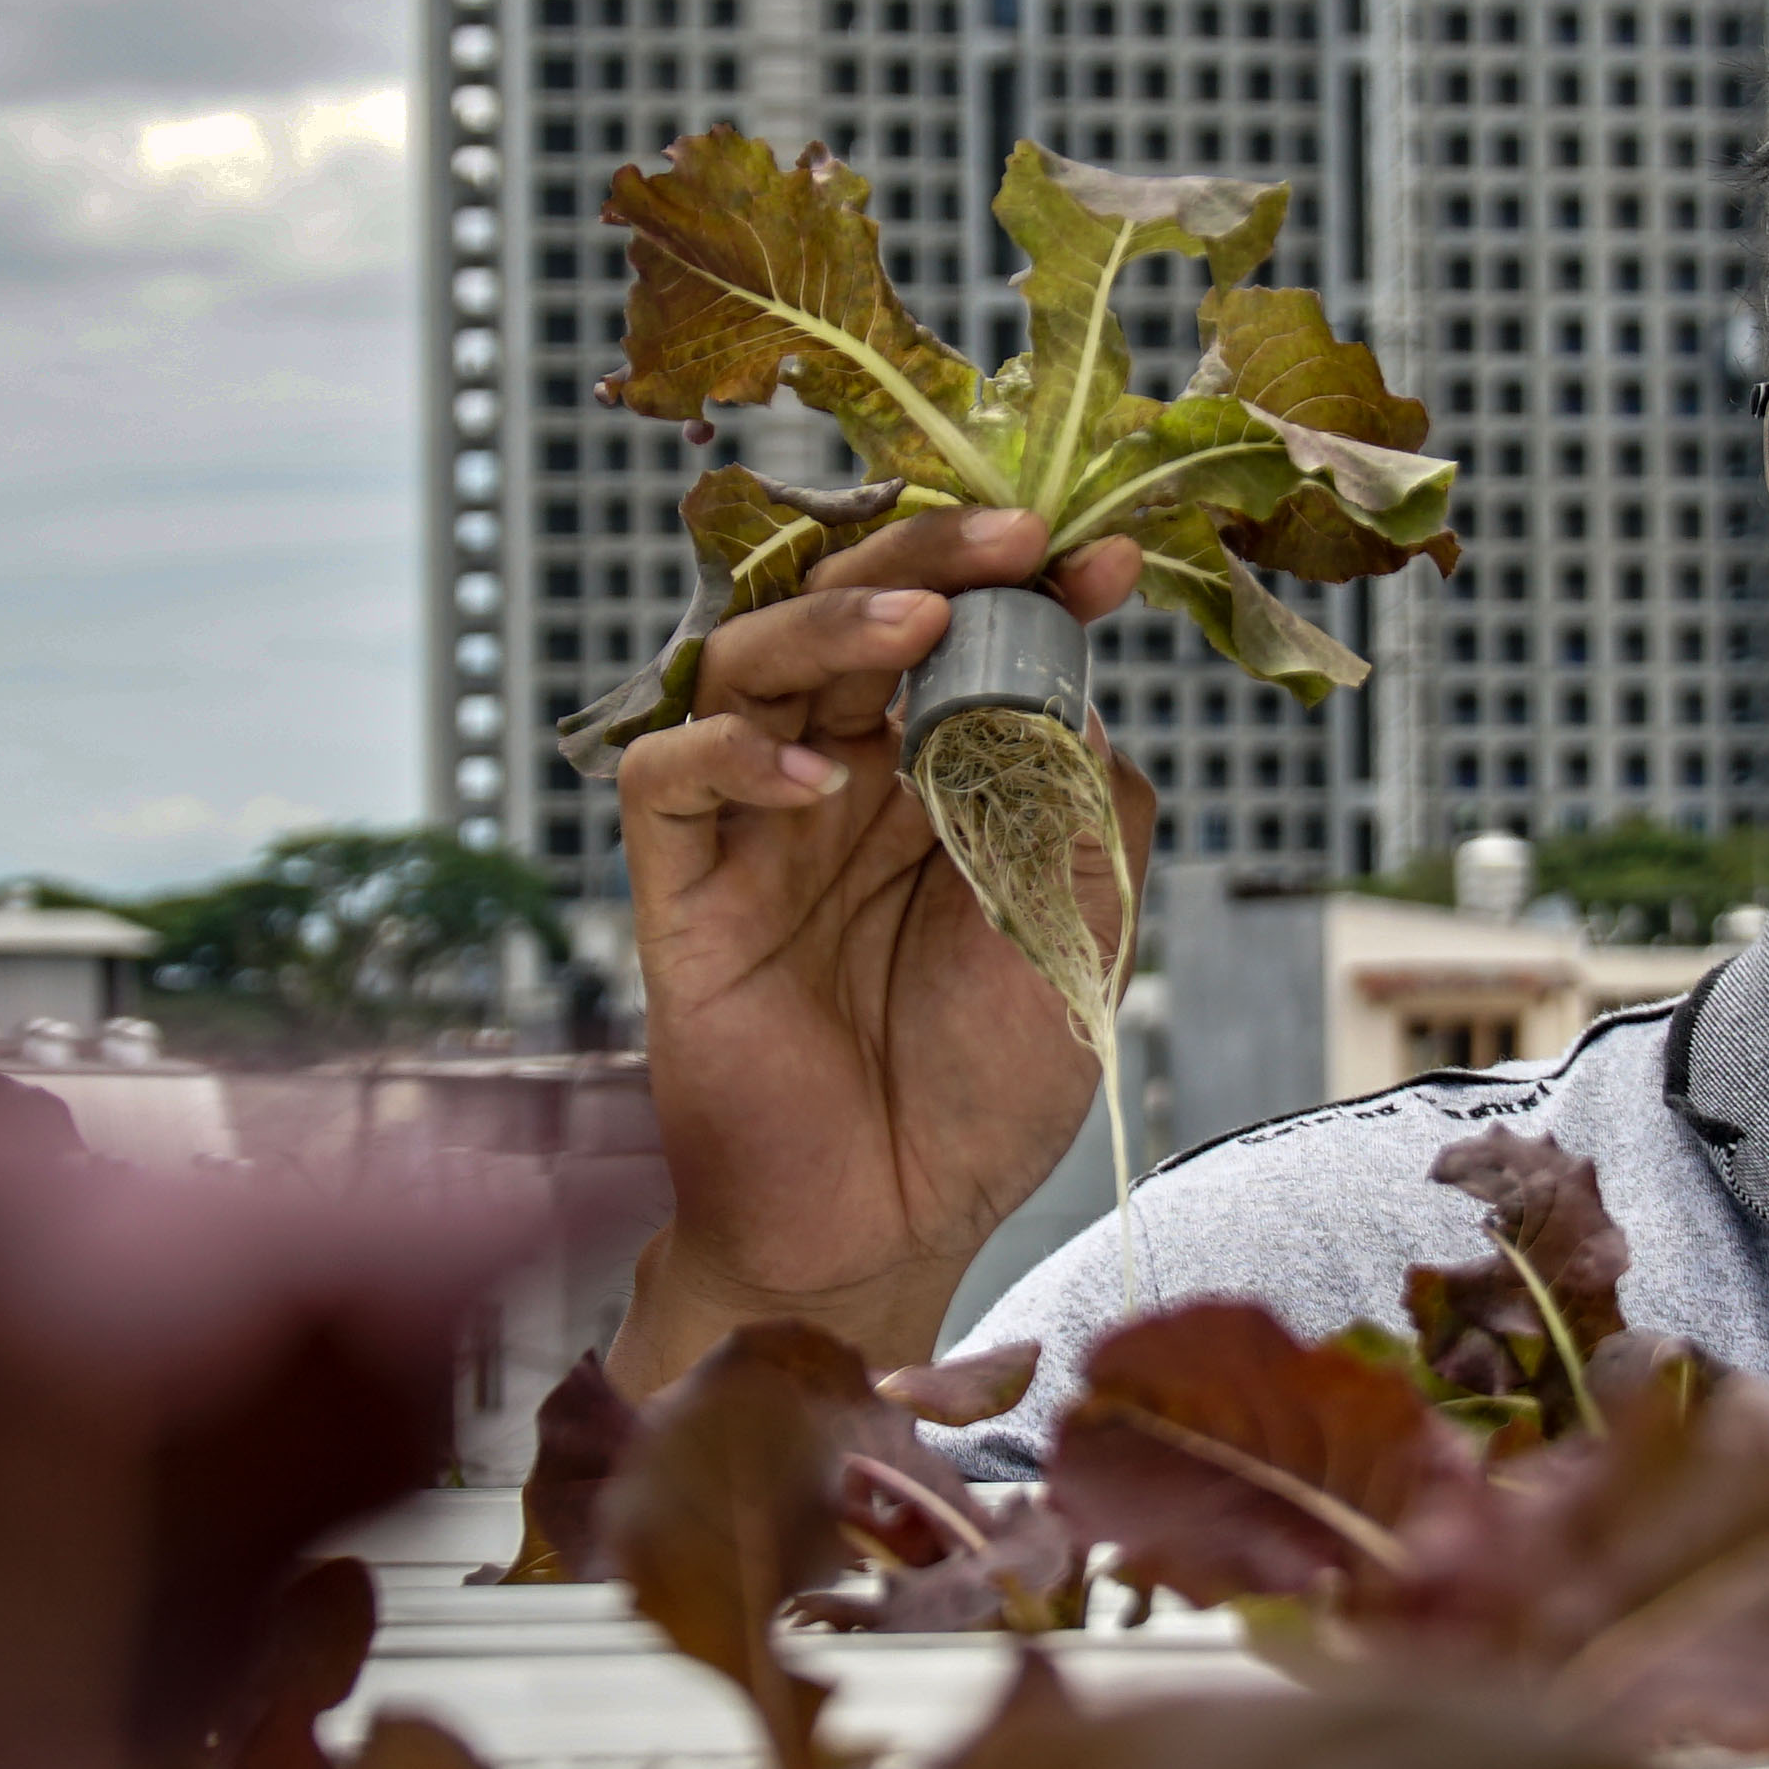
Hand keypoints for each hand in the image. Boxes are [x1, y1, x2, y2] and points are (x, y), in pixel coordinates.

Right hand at [608, 504, 1151, 1384]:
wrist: (887, 1232)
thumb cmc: (981, 1095)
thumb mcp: (1080, 945)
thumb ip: (1084, 817)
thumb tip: (1084, 694)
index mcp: (936, 779)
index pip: (964, 638)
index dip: (1024, 584)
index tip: (1102, 555)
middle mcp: (841, 782)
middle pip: (849, 616)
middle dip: (927, 559)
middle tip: (1009, 536)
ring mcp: (755, 830)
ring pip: (747, 665)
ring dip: (830, 627)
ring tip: (917, 622)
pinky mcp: (682, 895)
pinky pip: (666, 783)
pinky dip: (727, 755)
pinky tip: (811, 778)